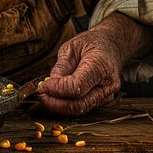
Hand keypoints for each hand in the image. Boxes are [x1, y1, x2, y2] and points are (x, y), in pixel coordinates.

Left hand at [37, 13, 152, 115]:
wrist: (111, 45)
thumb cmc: (91, 43)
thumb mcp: (71, 47)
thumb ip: (61, 67)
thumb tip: (49, 85)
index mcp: (100, 66)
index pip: (76, 87)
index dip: (56, 90)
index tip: (42, 87)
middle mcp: (107, 84)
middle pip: (79, 104)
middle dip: (55, 104)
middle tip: (40, 96)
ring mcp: (107, 94)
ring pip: (81, 109)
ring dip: (60, 107)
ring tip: (45, 96)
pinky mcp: (103, 99)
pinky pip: (83, 106)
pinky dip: (67, 104)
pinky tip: (56, 97)